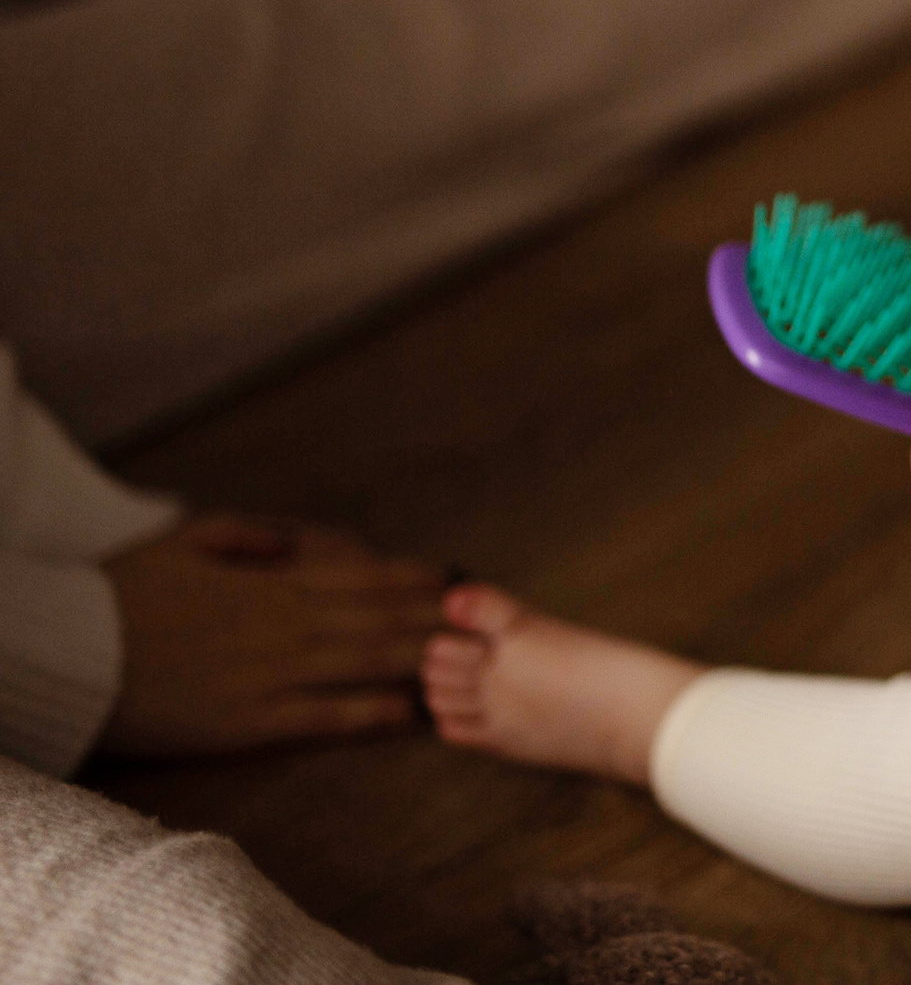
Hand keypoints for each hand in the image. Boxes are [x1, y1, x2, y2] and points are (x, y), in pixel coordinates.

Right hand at [101, 514, 448, 756]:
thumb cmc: (125, 591)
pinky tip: (409, 715)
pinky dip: (372, 716)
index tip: (462, 580)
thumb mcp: (190, 540)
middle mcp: (286, 625)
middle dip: (440, 622)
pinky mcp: (249, 724)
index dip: (421, 580)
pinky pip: (325, 719)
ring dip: (422, 664)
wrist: (69, 652)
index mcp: (275, 579)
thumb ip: (253, 535)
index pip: (368, 577)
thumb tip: (300, 539)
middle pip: (383, 620)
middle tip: (491, 625)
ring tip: (471, 666)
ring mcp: (271, 676)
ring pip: (366, 666)